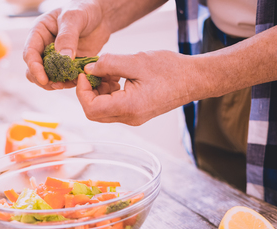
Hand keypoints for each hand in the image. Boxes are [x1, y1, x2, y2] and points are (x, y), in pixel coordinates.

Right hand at [23, 1, 110, 89]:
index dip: (34, 67)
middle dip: (43, 79)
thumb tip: (63, 58)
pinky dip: (69, 82)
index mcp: (39, 33)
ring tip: (67, 84)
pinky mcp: (69, 65)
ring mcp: (56, 58)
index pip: (30, 53)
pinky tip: (78, 81)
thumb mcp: (73, 18)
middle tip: (56, 85)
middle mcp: (44, 46)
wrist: (101, 16)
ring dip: (55, 83)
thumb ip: (67, 37)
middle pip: (35, 69)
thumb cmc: (84, 9)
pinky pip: (65, 78)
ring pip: (48, 76)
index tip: (43, 78)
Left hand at [76, 51, 192, 125]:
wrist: (194, 79)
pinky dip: (109, 93)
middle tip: (94, 71)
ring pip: (103, 110)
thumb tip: (88, 69)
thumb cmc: (170, 70)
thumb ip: (109, 65)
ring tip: (109, 72)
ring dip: (99, 91)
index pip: (92, 108)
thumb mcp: (136, 61)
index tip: (84, 73)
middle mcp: (130, 118)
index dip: (82, 91)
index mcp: (129, 107)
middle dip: (89, 91)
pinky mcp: (136, 113)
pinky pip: (114, 107)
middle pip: (94, 112)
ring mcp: (133, 118)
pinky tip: (117, 77)